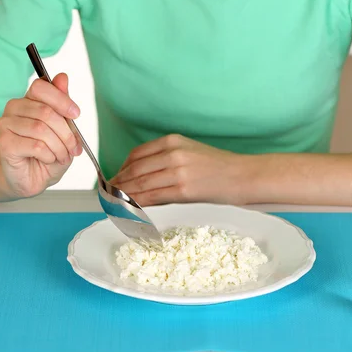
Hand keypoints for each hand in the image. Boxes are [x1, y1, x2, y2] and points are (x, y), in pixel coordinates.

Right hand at [0, 73, 82, 197]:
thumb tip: (62, 77)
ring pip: (41, 129)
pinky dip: (49, 155)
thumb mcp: (63, 129)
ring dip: (59, 146)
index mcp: (29, 100)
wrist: (34, 179)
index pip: (41, 87)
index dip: (62, 99)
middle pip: (46, 111)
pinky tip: (47, 159)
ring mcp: (5, 125)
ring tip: (62, 156)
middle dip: (66, 133)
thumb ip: (62, 105)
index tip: (76, 114)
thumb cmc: (49, 153)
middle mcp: (14, 108)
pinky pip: (36, 145)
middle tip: (73, 148)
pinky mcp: (4, 144)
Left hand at [112, 134, 248, 205]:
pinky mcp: (183, 190)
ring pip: (140, 185)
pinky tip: (129, 209)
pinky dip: (136, 204)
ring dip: (122, 196)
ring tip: (113, 204)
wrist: (243, 176)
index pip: (136, 155)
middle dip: (117, 184)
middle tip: (107, 195)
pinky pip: (152, 198)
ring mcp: (177, 172)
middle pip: (134, 170)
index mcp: (173, 142)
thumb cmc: (219, 167)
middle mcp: (173, 154)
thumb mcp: (191, 152)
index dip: (121, 169)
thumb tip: (141, 177)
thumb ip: (166, 159)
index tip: (115, 179)